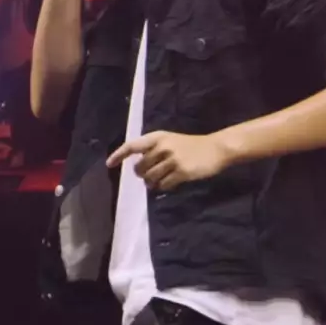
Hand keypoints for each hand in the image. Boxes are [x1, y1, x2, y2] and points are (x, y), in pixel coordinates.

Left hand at [106, 131, 228, 191]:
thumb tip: (138, 166)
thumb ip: (154, 149)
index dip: (119, 155)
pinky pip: (163, 185)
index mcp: (158, 137)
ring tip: (160, 181)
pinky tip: (171, 183)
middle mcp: (163, 147)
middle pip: (140, 168)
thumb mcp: (171, 140)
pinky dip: (164, 187)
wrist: (215, 149)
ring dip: (152, 183)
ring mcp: (172, 159)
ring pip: (150, 179)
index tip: (109, 164)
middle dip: (142, 175)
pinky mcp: (181, 172)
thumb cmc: (191, 145)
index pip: (133, 146)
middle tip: (151, 176)